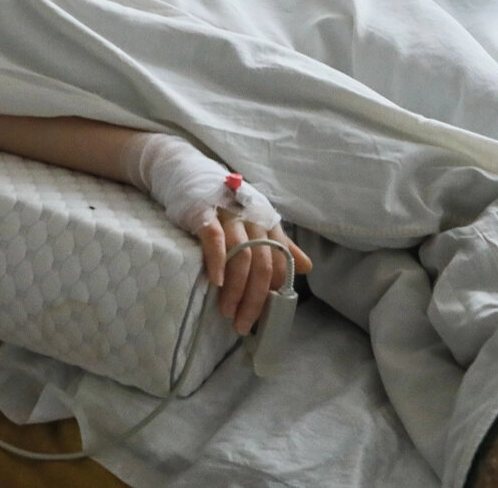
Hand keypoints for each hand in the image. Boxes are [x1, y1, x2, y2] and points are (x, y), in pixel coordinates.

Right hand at [196, 214, 310, 335]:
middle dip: (255, 299)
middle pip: (262, 265)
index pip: (281, 262)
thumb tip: (307, 267)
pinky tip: (216, 282)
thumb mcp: (256, 222)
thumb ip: (281, 245)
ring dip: (236, 289)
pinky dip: (218, 262)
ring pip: (242, 256)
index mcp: (268, 223)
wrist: (189, 174)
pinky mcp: (204, 213)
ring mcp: (229, 216)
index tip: (264, 312)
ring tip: (227, 311)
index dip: (274, 289)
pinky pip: (215, 239)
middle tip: (242, 324)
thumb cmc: (225, 205)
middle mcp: (252, 219)